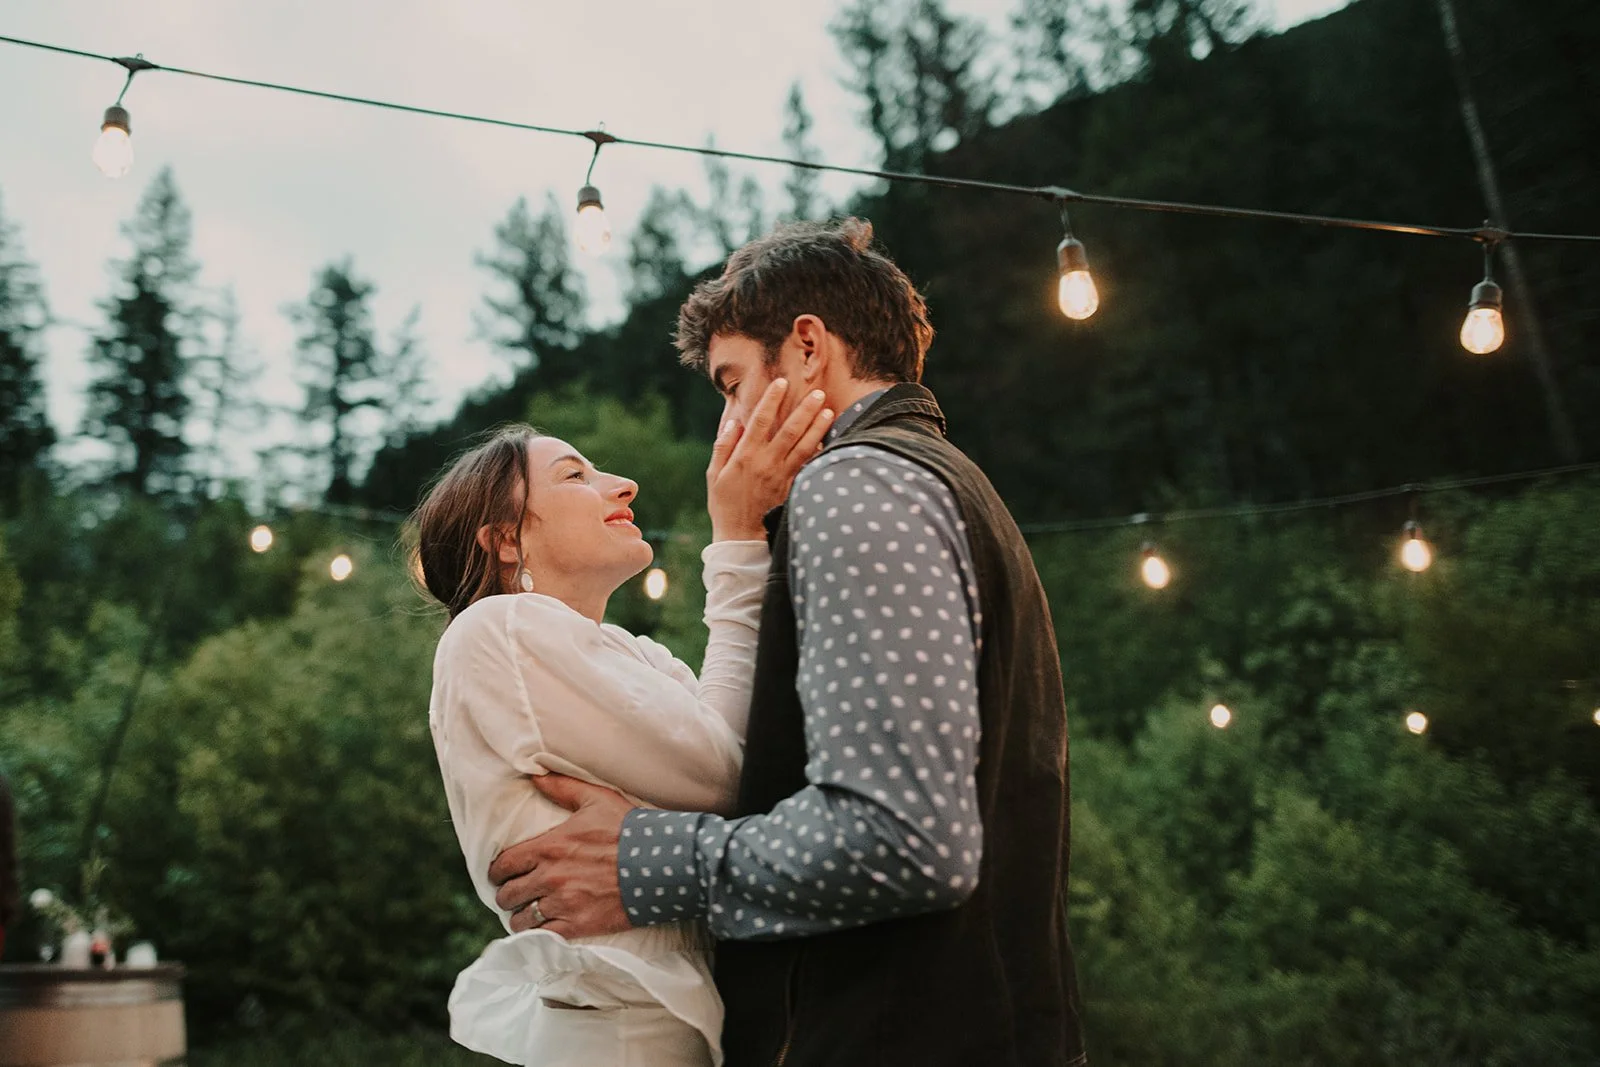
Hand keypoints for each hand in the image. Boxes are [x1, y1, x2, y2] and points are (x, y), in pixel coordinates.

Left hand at [489, 774, 634, 938]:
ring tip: (529, 913)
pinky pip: (543, 937)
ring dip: (522, 916)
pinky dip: (539, 935)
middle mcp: (549, 877)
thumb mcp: (596, 800)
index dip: (498, 871)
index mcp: (549, 847)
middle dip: (508, 894)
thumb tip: (535, 776)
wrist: (662, 863)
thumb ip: (562, 788)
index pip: (503, 865)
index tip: (503, 873)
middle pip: (507, 894)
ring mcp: (563, 904)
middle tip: (516, 893)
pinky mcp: (578, 925)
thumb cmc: (629, 829)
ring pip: (521, 919)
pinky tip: (543, 929)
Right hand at [708, 379, 833, 541]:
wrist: (740, 537)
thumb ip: (723, 447)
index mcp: (745, 456)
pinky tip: (827, 439)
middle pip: (790, 430)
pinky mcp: (792, 488)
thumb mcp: (714, 475)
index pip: (761, 420)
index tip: (781, 382)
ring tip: (829, 411)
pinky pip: (808, 466)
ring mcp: (781, 476)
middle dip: (805, 409)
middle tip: (818, 393)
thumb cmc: (724, 505)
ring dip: (818, 427)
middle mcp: (766, 463)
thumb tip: (733, 422)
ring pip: (804, 446)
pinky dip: (818, 452)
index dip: (772, 399)